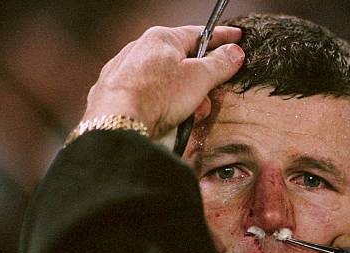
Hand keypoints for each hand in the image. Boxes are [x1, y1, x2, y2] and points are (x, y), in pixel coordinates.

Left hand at [83, 25, 243, 136]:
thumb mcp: (200, 78)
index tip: (237, 38)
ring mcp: (123, 72)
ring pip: (164, 81)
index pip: (199, 33)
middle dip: (200, 81)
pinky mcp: (113, 94)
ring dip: (181, 98)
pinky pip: (146, 96)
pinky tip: (163, 118)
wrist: (119, 123)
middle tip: (209, 97)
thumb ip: (220, 64)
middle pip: (181, 61)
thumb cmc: (158, 95)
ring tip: (186, 115)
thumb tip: (234, 52)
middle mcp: (139, 49)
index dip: (222, 37)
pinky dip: (159, 106)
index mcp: (161, 38)